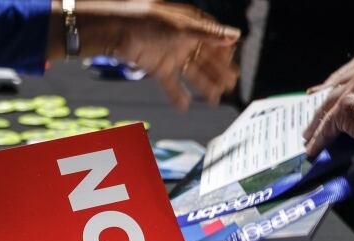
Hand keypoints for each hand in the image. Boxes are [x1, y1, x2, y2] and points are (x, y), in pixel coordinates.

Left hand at [109, 1, 240, 109]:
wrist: (118, 31)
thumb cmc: (149, 20)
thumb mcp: (183, 27)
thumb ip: (209, 34)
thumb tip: (235, 35)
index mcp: (192, 26)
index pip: (214, 41)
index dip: (224, 54)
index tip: (232, 65)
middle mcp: (183, 41)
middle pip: (205, 59)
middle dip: (218, 72)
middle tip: (230, 86)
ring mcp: (171, 55)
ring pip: (192, 73)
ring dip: (204, 85)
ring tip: (214, 99)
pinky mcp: (158, 68)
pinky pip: (171, 84)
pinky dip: (177, 95)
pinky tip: (185, 107)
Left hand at [303, 53, 353, 159]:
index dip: (347, 90)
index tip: (339, 99)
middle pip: (342, 88)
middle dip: (328, 106)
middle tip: (317, 120)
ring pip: (331, 105)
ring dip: (318, 124)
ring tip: (309, 137)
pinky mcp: (347, 106)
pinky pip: (328, 124)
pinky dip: (319, 138)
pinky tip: (313, 148)